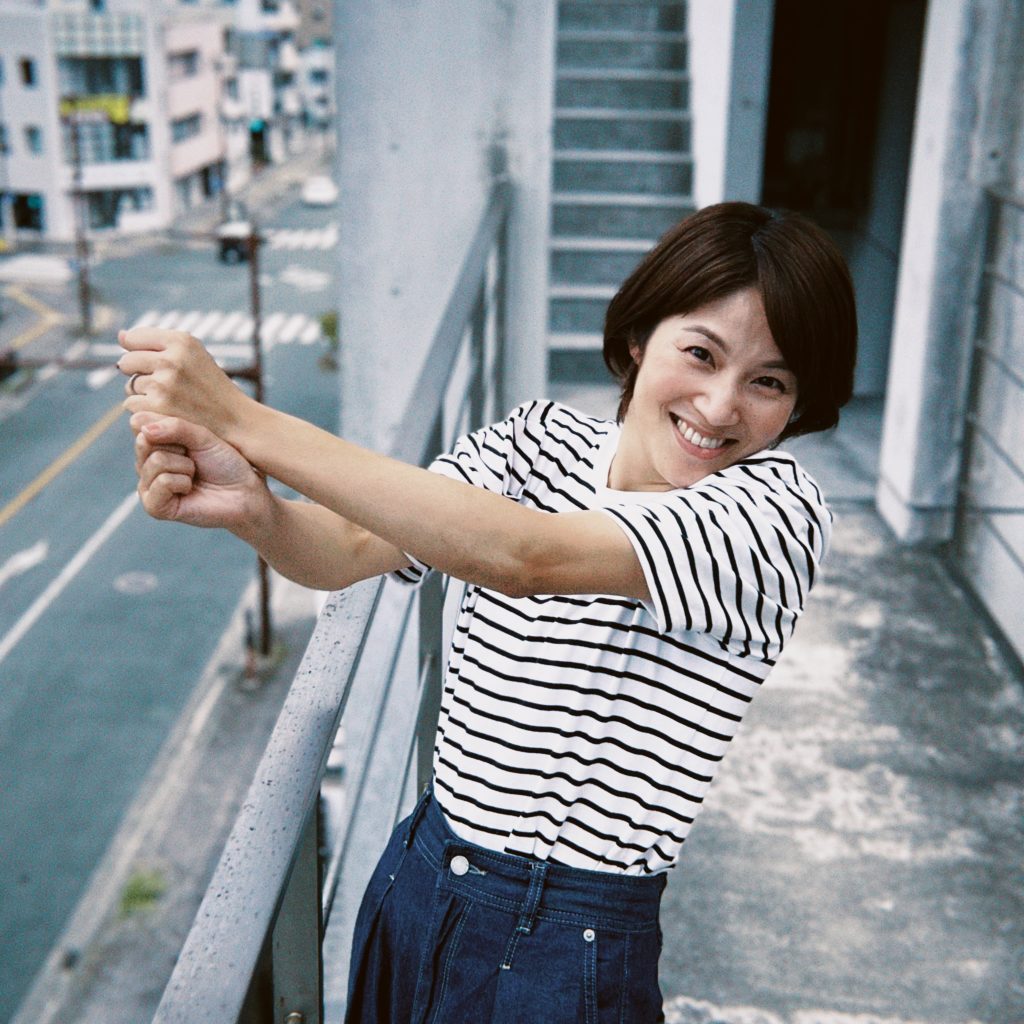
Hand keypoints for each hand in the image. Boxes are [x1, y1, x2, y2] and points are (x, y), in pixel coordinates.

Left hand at [118, 328, 249, 442]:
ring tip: (171, 400)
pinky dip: (144, 411)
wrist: (234, 420)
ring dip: (144, 394)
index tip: (156, 365)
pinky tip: (166, 413)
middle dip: (138, 374)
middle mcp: (171, 359)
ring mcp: (164, 384)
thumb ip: (158, 343)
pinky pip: (131, 404)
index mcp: (181, 341)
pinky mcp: (158, 407)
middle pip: (127, 362)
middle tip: (163, 385)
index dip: (140, 352)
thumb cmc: (210, 386)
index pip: (133, 338)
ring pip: (130, 385)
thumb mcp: (193, 355)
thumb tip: (121, 336)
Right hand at [131, 412, 269, 530]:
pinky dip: (183, 482)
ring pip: (156, 461)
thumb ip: (175, 426)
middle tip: (194, 460)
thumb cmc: (225, 462)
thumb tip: (145, 430)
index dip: (170, 427)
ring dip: (185, 466)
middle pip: (144, 442)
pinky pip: (162, 482)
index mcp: (152, 444)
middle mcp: (145, 464)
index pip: (141, 423)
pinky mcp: (154, 507)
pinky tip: (190, 489)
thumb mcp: (202, 436)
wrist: (244, 491)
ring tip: (194, 475)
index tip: (189, 440)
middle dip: (178, 448)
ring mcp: (147, 486)